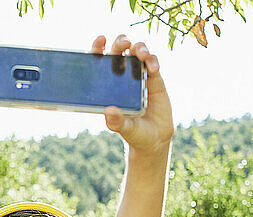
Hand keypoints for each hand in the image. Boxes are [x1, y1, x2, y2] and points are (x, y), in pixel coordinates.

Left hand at [92, 35, 173, 154]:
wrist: (154, 139)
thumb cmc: (133, 133)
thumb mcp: (123, 128)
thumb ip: (116, 121)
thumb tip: (109, 111)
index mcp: (108, 86)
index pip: (100, 62)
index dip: (98, 48)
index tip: (100, 40)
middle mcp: (122, 77)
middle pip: (119, 51)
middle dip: (120, 42)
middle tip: (123, 44)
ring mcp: (138, 76)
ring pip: (137, 51)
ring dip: (139, 47)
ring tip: (141, 54)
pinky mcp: (154, 78)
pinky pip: (153, 62)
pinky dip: (153, 60)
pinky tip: (153, 67)